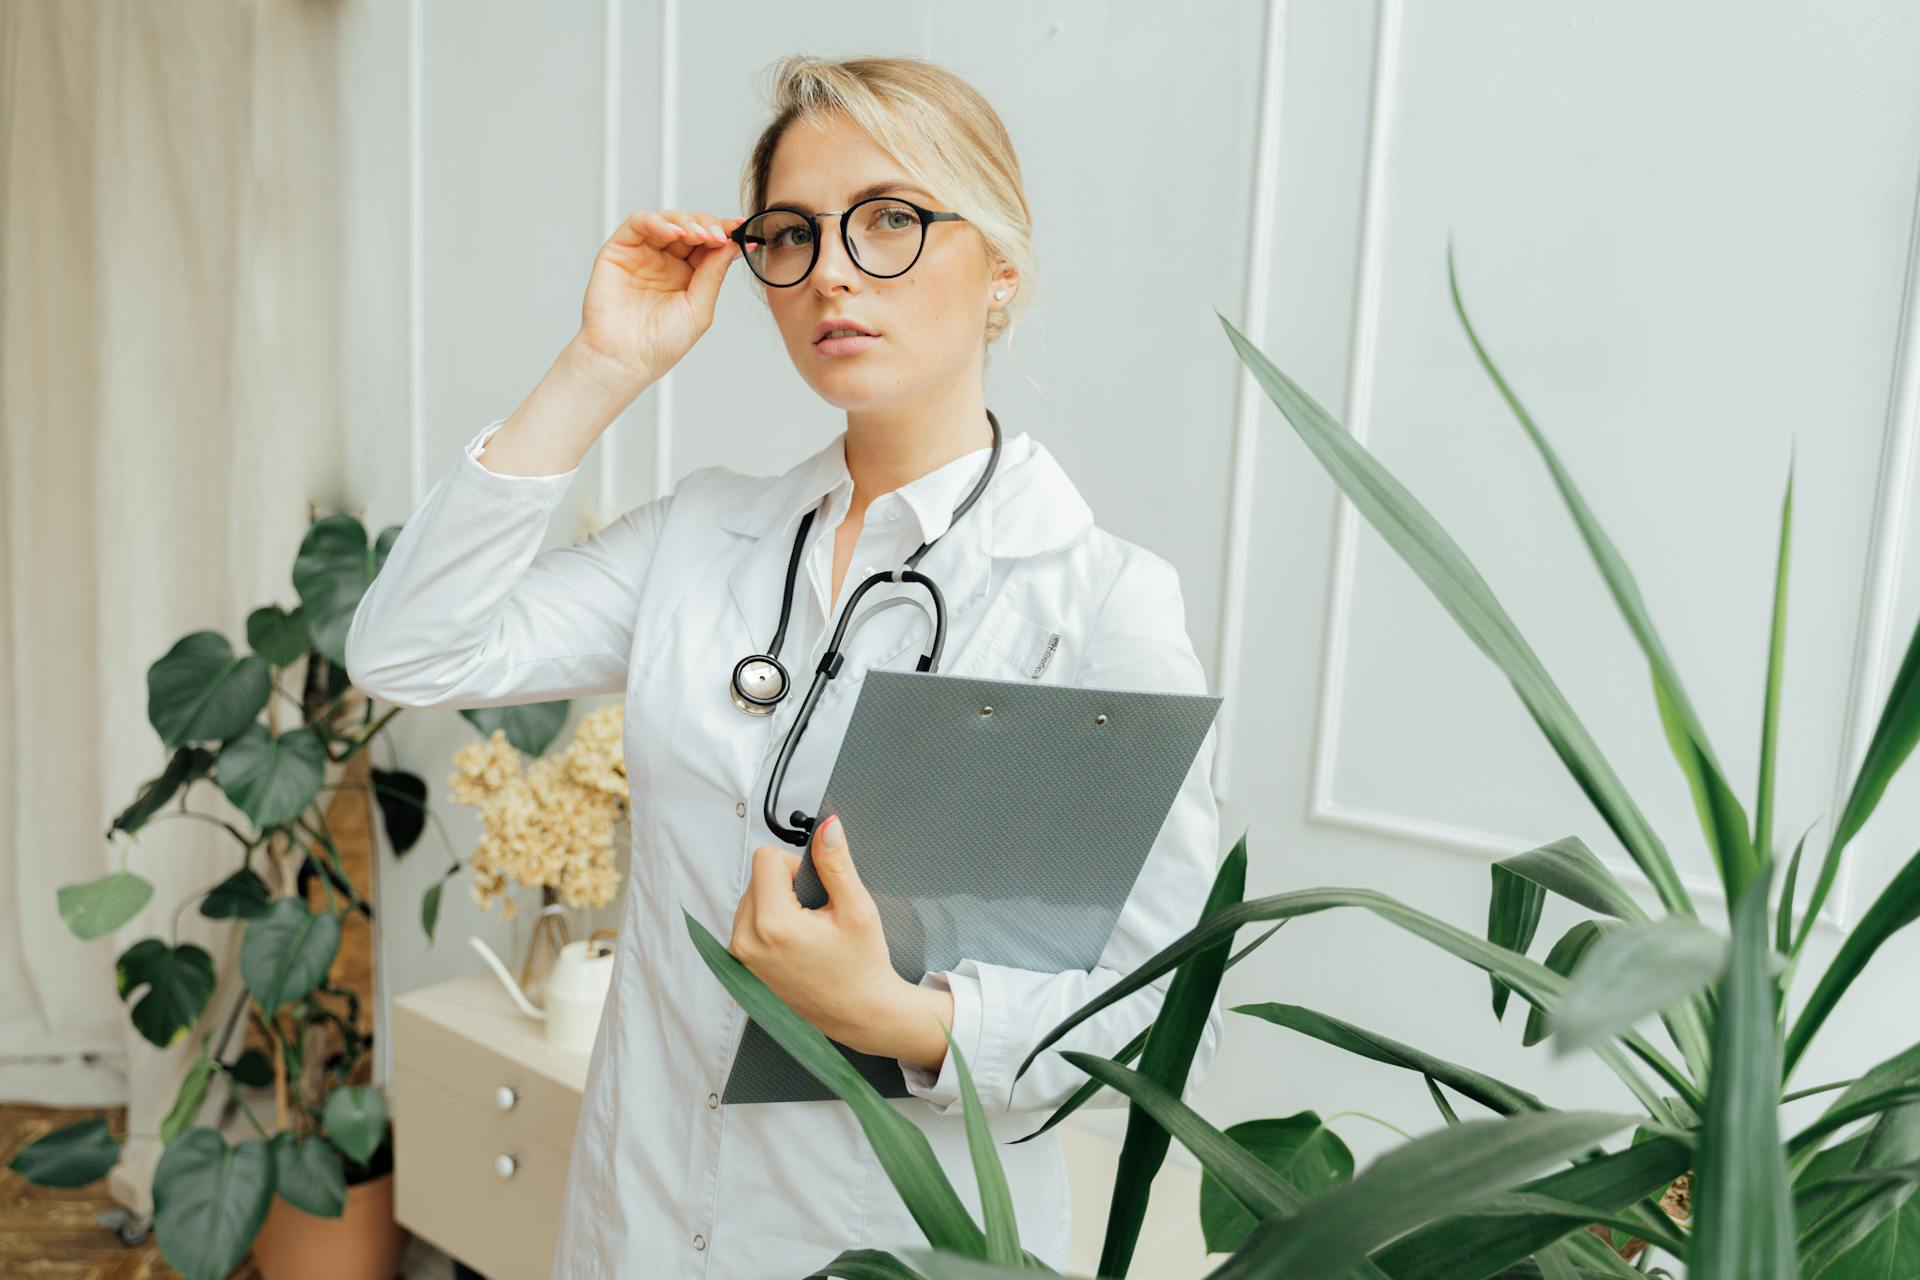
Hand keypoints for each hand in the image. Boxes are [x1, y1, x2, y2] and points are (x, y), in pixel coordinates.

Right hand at [574, 208, 744, 390]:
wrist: (625, 360)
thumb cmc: (660, 344)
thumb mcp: (699, 308)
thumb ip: (714, 273)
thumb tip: (733, 244)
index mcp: (687, 276)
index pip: (707, 244)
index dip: (724, 233)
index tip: (740, 228)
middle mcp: (665, 262)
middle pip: (690, 227)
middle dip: (708, 226)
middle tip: (719, 236)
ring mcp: (642, 254)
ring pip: (667, 220)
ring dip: (687, 222)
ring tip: (700, 235)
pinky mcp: (619, 250)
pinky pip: (639, 223)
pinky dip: (658, 221)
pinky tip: (675, 233)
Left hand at [729, 813, 926, 1056]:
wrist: (859, 1015)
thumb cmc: (862, 968)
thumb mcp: (857, 909)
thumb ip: (836, 863)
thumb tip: (827, 827)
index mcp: (772, 924)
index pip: (766, 857)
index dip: (797, 865)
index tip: (817, 891)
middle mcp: (746, 940)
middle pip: (757, 877)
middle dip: (787, 884)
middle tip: (817, 914)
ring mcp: (740, 956)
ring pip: (752, 897)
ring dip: (778, 903)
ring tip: (807, 931)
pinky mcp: (740, 965)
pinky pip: (747, 921)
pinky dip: (769, 922)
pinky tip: (795, 943)